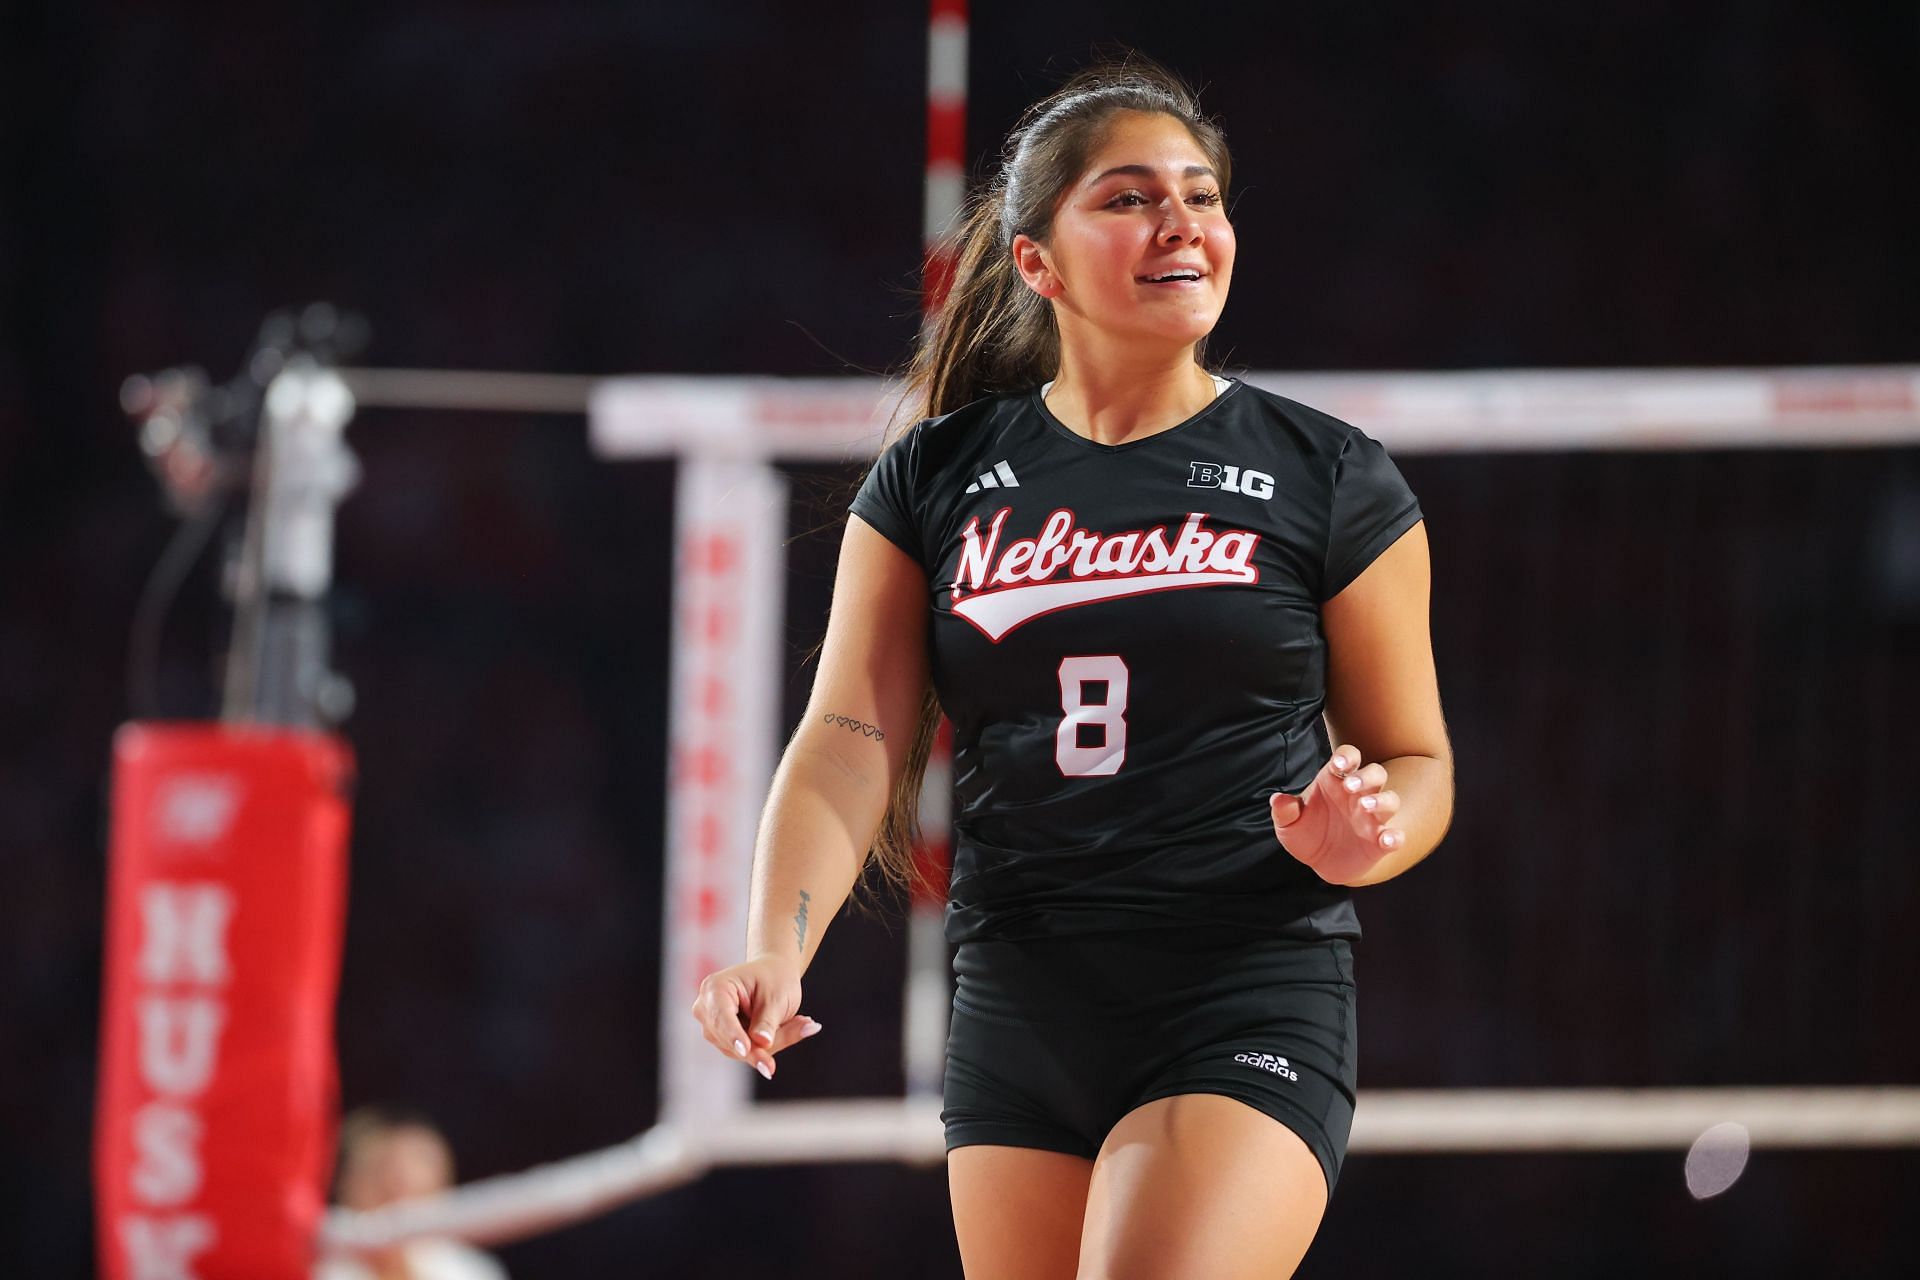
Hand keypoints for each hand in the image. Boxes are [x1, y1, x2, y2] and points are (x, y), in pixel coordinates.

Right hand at [689, 953, 822, 1080]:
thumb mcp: (776, 996)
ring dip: (773, 1043)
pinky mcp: (725, 1040)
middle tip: (805, 1027)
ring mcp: (714, 1027)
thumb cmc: (774, 978)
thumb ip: (767, 1021)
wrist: (774, 974)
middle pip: (732, 1039)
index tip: (745, 1050)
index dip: (733, 1035)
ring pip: (742, 1051)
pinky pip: (748, 1053)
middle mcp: (707, 1009)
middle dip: (765, 1042)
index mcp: (715, 988)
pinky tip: (793, 1027)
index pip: (721, 1017)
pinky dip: (770, 1046)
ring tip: (803, 1023)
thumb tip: (763, 1043)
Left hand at [1269, 744, 1404, 885]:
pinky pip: (1395, 835)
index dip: (1347, 756)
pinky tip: (1387, 840)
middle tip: (1351, 786)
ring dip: (1382, 801)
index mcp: (1336, 782)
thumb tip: (1278, 800)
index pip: (1348, 758)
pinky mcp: (1380, 842)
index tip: (1340, 764)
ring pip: (1390, 800)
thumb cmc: (1306, 833)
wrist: (1319, 863)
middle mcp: (1358, 796)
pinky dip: (1395, 836)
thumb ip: (1284, 810)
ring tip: (1366, 806)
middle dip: (1367, 776)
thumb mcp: (1289, 824)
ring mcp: (1372, 818)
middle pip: (1375, 773)